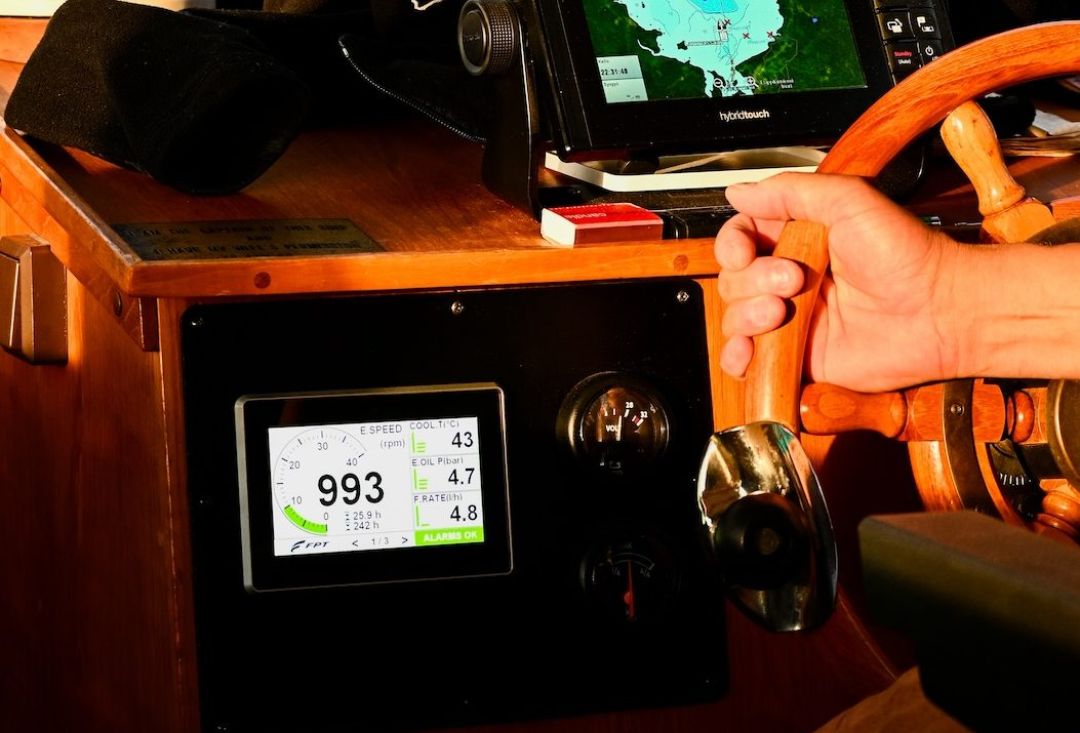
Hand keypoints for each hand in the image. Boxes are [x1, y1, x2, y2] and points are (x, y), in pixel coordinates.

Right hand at [715, 172, 962, 392]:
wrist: (939, 313)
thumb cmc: (907, 256)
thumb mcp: (850, 201)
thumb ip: (791, 190)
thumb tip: (739, 190)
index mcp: (798, 238)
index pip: (740, 239)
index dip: (732, 245)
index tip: (744, 251)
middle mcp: (789, 279)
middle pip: (733, 279)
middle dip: (750, 280)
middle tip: (792, 279)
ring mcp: (792, 319)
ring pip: (735, 318)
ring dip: (745, 315)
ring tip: (779, 312)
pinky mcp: (798, 356)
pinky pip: (751, 360)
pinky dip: (737, 357)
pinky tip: (748, 350)